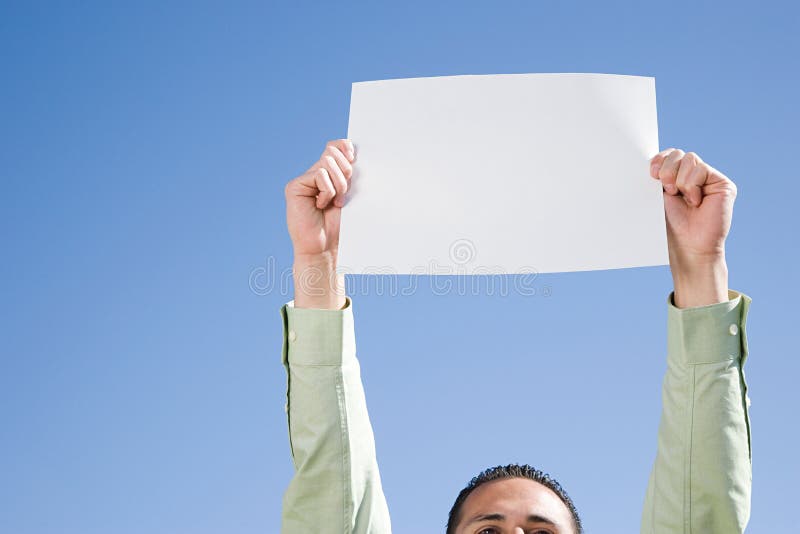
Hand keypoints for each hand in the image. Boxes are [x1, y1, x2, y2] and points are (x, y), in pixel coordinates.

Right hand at [285, 139, 354, 308]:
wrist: (326, 248)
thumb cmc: (339, 225)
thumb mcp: (350, 194)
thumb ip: (348, 172)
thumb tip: (351, 147)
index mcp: (328, 174)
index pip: (336, 146)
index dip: (346, 148)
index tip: (354, 159)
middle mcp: (314, 174)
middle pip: (333, 152)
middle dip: (346, 172)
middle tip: (344, 195)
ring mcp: (303, 180)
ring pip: (327, 162)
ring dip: (338, 184)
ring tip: (334, 202)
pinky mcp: (294, 186)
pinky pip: (319, 175)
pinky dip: (327, 191)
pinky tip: (320, 205)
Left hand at [649, 149, 736, 307]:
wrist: (686, 245)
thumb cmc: (670, 225)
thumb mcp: (658, 196)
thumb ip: (658, 176)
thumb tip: (649, 160)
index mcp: (677, 176)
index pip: (669, 154)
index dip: (659, 160)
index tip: (651, 174)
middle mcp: (694, 175)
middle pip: (678, 153)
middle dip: (667, 170)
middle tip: (668, 191)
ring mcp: (710, 178)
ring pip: (690, 159)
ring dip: (680, 181)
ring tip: (684, 199)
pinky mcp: (723, 184)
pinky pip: (701, 169)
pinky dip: (692, 186)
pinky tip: (695, 202)